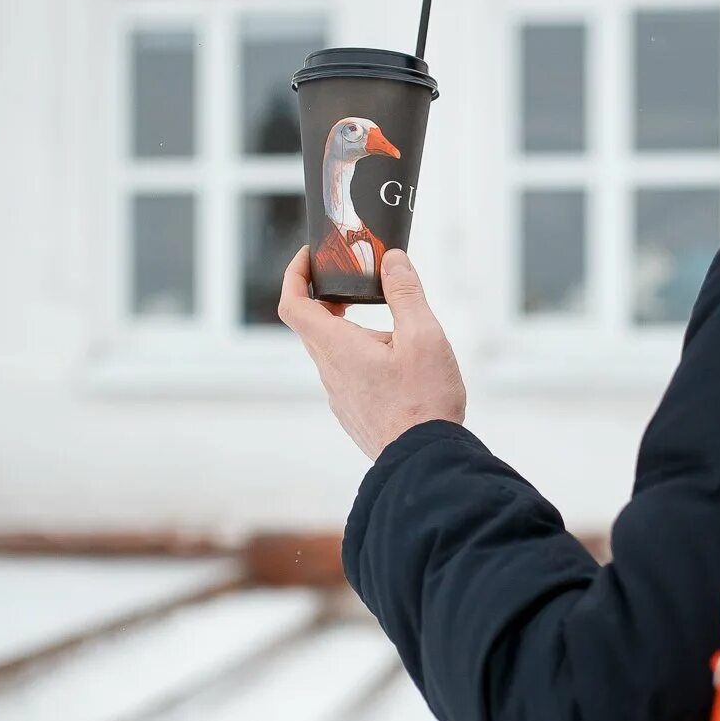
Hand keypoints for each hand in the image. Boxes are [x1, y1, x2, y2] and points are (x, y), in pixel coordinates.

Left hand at [278, 247, 466, 460]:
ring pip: (331, 353)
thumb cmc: (424, 401)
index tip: (311, 258)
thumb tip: (392, 260)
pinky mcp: (353, 414)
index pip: (293, 304)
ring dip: (348, 330)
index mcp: (337, 348)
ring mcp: (339, 397)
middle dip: (328, 298)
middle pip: (312, 326)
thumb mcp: (423, 336)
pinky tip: (394, 363)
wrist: (426, 462)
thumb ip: (405, 293)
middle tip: (355, 284)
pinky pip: (346, 376)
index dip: (295, 275)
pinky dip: (359, 357)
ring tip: (387, 325)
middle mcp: (329, 373)